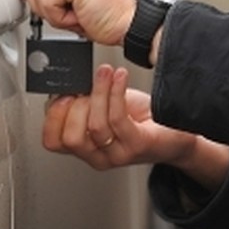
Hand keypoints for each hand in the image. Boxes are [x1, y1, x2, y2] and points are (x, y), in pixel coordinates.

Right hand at [44, 64, 228, 191]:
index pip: (53, 142)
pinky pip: (118, 119)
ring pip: (95, 127)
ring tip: (106, 72)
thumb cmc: (140, 119)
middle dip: (75, 106)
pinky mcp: (137, 145)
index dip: (53, 117)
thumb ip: (84, 100)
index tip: (63, 93)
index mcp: (86, 147)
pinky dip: (115, 92)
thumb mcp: (105, 106)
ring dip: (98, 92)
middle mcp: (99, 156)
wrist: (175, 132)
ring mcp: (118, 154)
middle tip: (86, 87)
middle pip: (70, 139)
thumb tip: (68, 82)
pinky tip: (119, 77)